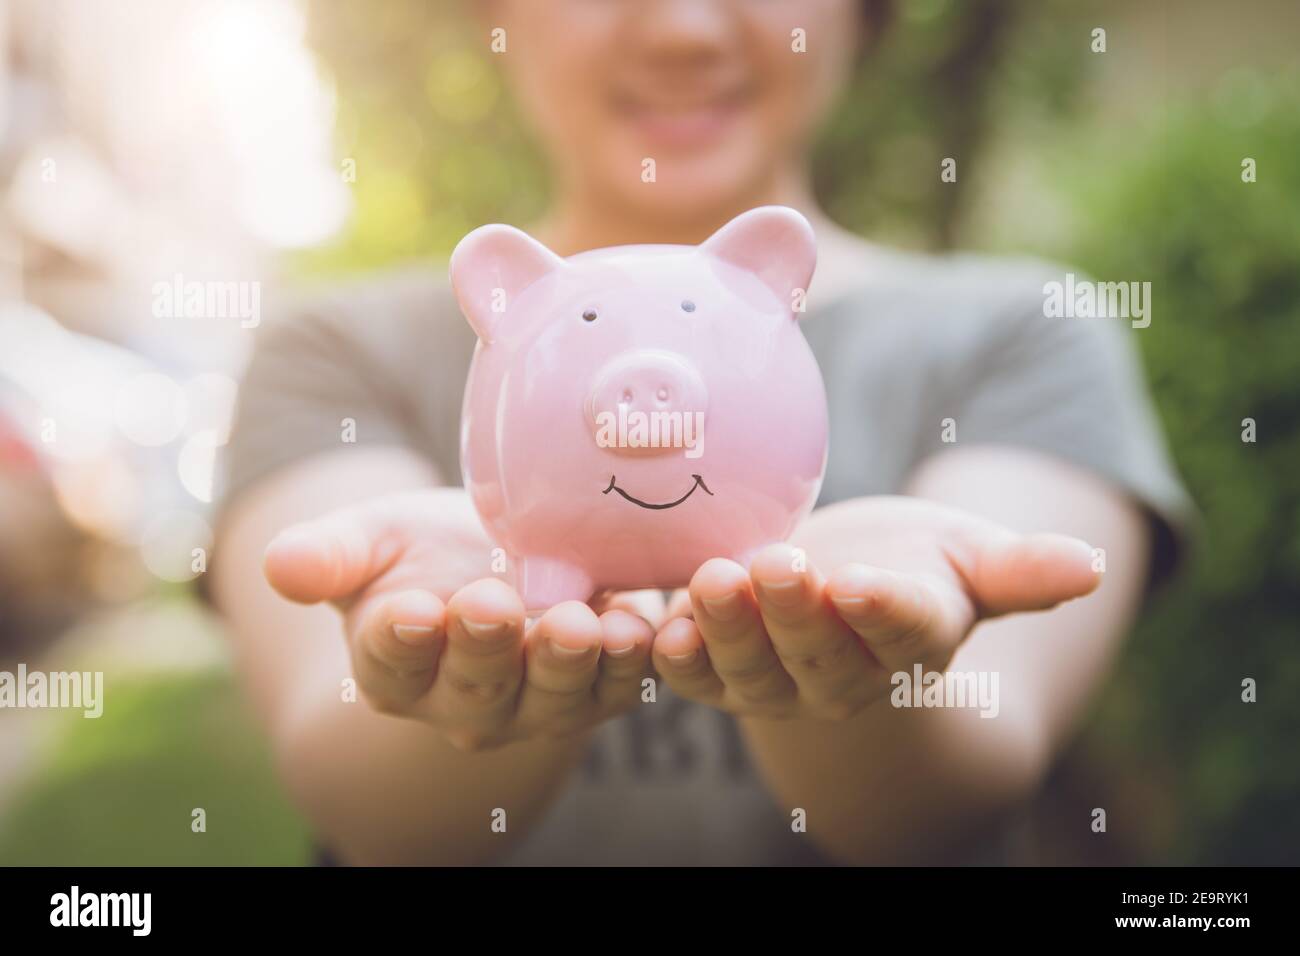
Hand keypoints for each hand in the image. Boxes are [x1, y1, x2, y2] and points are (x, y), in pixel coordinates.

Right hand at [262, 488, 658, 749]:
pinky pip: (615, 686)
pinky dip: (629, 663)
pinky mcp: (597, 688)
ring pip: (553, 696)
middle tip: (491, 605)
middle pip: (476, 686)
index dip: (399, 641)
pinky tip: (638, 626)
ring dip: (568, 663)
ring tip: (578, 623)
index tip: (408, 611)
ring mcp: (535, 701)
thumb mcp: (370, 539)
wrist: (499, 558)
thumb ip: (328, 555)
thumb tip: (280, 564)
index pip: (392, 661)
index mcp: (394, 669)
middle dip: (486, 647)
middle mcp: (463, 702)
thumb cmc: (423, 552)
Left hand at [651, 495, 1099, 719]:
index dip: (883, 611)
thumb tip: (1093, 565)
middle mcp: (844, 675)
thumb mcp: (967, 555)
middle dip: (794, 616)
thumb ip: (1019, 569)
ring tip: (710, 580)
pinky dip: (673, 657)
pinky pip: (693, 675)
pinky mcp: (721, 671)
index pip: (904, 631)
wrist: (844, 582)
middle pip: (818, 658)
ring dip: (726, 632)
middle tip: (774, 566)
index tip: (860, 582)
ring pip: (750, 673)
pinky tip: (656, 623)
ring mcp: (779, 680)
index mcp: (912, 638)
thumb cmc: (914, 563)